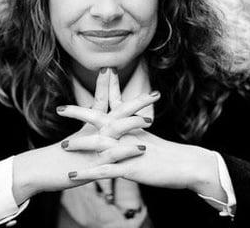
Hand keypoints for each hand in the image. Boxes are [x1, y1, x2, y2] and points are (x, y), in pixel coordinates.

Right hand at [10, 68, 156, 202]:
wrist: (38, 170)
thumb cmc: (59, 157)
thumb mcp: (79, 140)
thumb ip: (92, 129)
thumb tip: (101, 120)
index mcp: (91, 124)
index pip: (105, 99)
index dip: (115, 85)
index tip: (127, 71)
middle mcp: (94, 132)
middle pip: (117, 111)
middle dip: (137, 102)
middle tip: (156, 93)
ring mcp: (93, 146)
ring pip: (115, 131)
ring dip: (132, 124)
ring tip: (149, 119)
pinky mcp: (92, 163)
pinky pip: (112, 156)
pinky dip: (126, 151)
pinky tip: (141, 148)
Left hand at [58, 68, 222, 194]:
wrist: (188, 166)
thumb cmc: (170, 155)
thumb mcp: (149, 139)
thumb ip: (135, 132)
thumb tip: (126, 126)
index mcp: (134, 125)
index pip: (116, 103)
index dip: (105, 89)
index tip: (96, 74)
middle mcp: (129, 133)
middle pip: (101, 118)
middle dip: (79, 113)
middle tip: (60, 108)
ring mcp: (129, 150)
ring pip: (100, 144)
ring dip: (80, 145)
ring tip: (62, 146)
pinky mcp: (131, 168)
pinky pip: (104, 171)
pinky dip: (87, 173)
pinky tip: (73, 176)